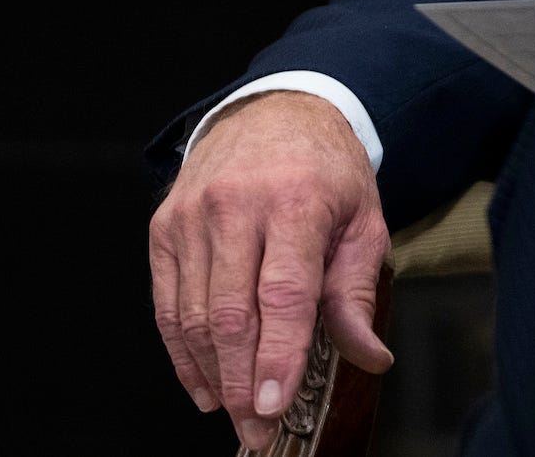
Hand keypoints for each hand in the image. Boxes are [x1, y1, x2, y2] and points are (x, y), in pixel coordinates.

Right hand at [148, 91, 393, 449]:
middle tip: (257, 431)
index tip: (275, 407)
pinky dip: (183, 353)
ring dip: (213, 376)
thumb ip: (357, 293)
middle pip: (231, 315)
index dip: (277, 357)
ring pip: (194, 317)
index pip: (283, 295)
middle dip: (242, 384)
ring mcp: (192, 216)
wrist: (275, 110)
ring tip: (236, 413)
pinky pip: (167, 305)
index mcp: (296, 201)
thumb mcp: (363, 220)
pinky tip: (203, 383)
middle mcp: (236, 206)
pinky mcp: (164, 228)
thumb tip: (371, 358)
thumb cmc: (325, 170)